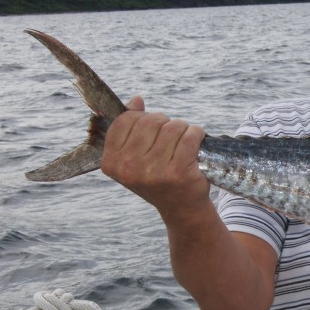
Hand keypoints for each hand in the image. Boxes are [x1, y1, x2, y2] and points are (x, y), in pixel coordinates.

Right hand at [101, 96, 209, 217]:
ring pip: (172, 126)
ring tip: (183, 143)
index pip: (125, 121)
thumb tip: (136, 100)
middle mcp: (129, 168)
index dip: (141, 118)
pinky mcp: (178, 172)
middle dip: (164, 123)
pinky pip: (190, 135)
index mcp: (112, 162)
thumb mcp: (135, 157)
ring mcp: (153, 171)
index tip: (151, 130)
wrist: (181, 208)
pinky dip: (196, 134)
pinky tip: (196, 144)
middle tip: (171, 138)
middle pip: (150, 120)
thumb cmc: (157, 177)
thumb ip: (131, 128)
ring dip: (182, 129)